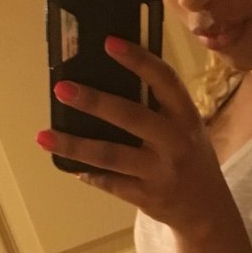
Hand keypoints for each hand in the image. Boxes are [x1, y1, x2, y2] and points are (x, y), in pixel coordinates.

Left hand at [36, 37, 237, 237]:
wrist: (207, 210)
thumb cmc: (189, 158)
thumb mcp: (186, 128)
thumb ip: (158, 107)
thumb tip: (105, 78)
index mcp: (186, 117)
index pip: (165, 81)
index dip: (138, 60)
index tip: (109, 42)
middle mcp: (176, 142)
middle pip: (131, 117)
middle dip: (94, 102)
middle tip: (62, 89)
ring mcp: (161, 172)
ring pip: (111, 155)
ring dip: (75, 145)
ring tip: (44, 136)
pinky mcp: (147, 197)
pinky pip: (110, 183)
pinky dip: (88, 174)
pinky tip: (69, 165)